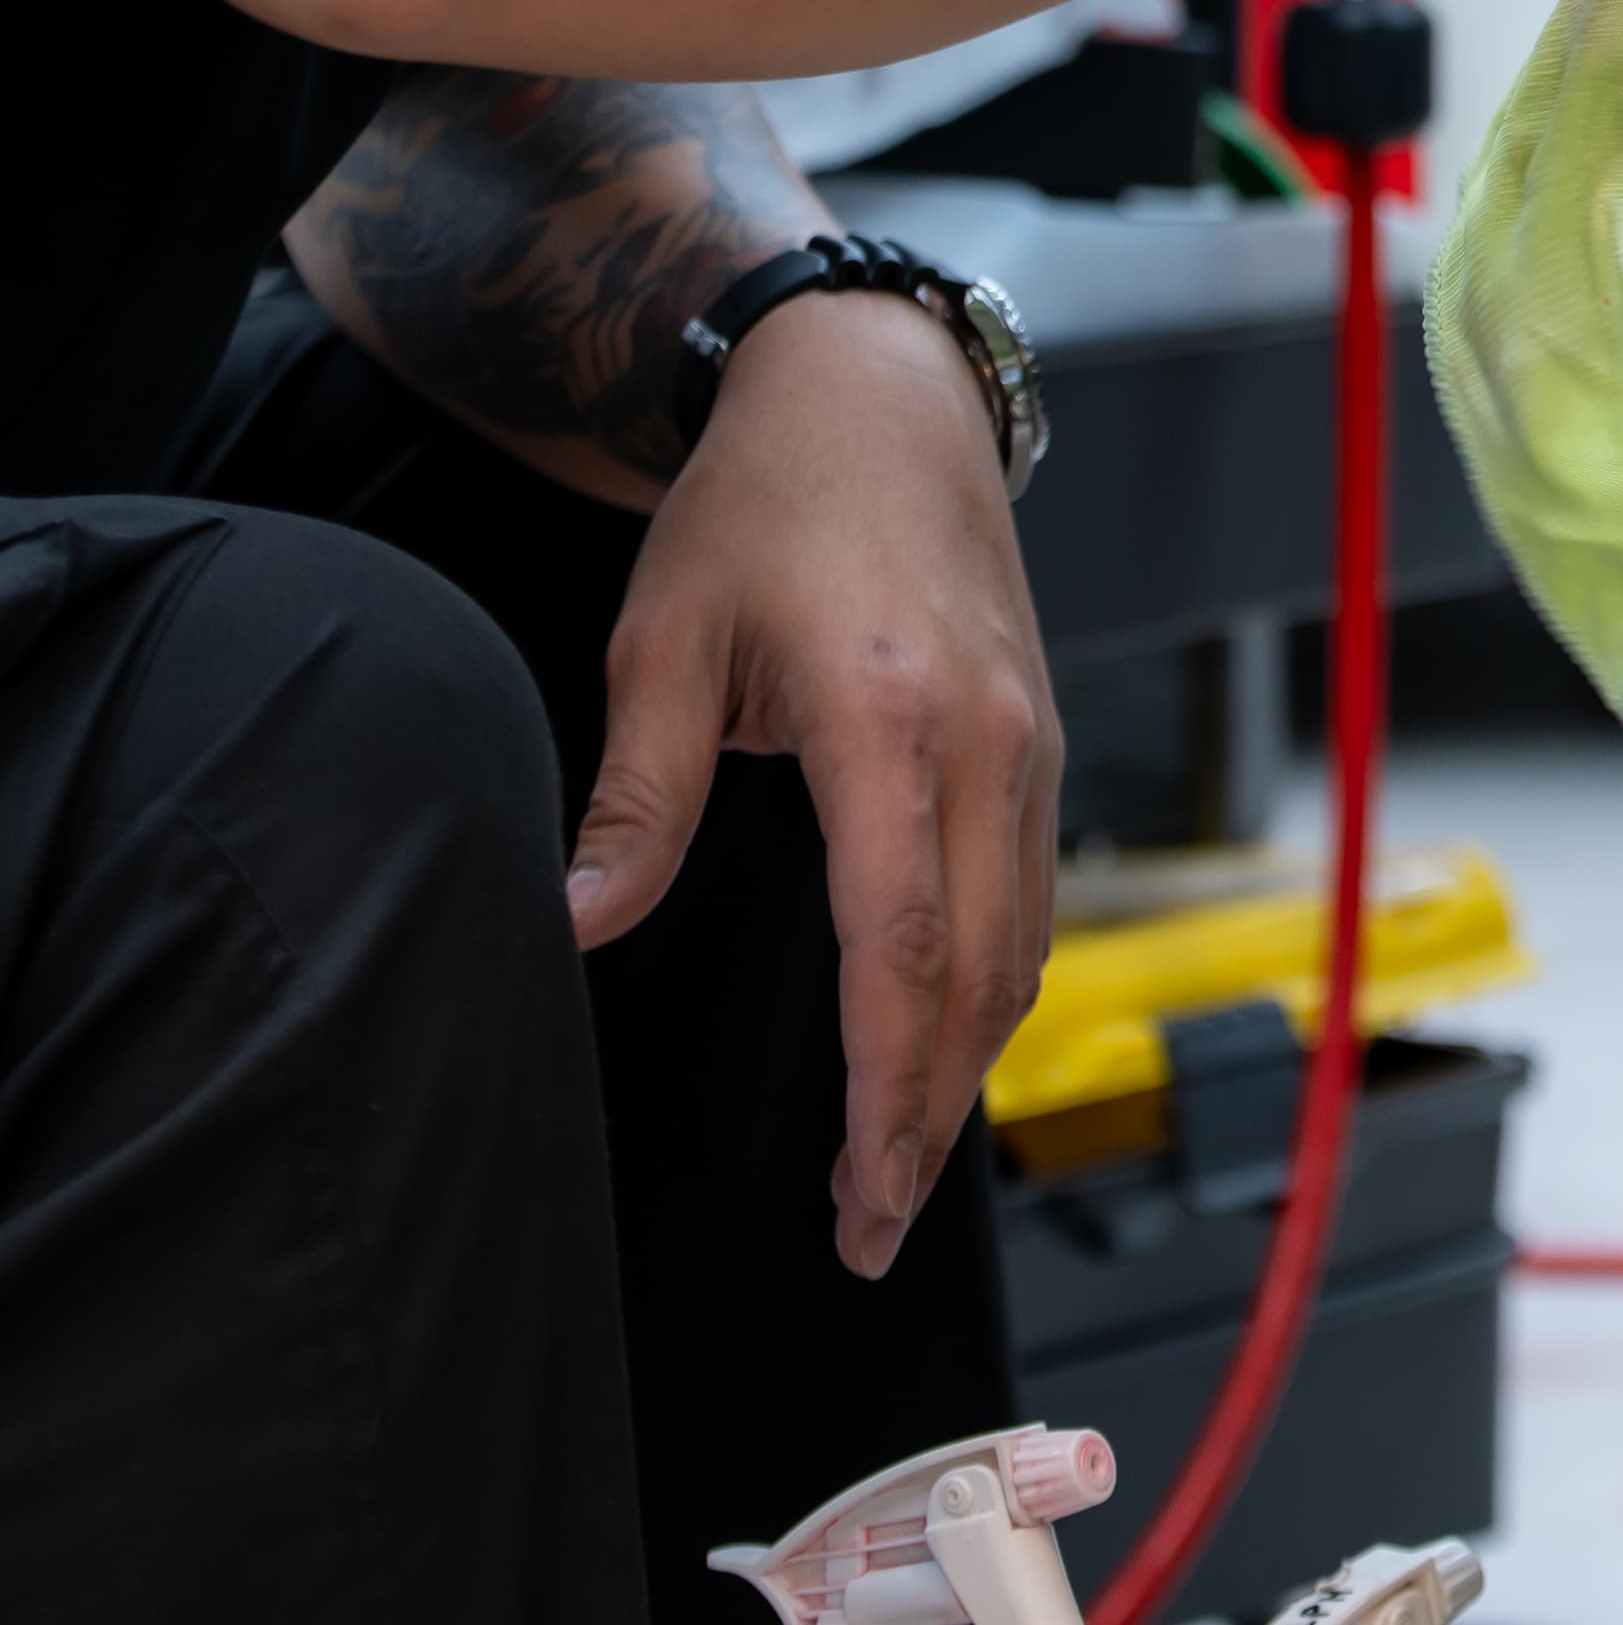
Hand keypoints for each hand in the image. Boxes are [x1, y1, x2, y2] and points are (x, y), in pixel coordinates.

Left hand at [564, 284, 1060, 1275]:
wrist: (879, 394)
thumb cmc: (766, 503)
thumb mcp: (668, 635)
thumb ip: (638, 790)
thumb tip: (580, 921)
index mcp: (889, 720)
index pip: (898, 948)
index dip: (882, 1089)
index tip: (860, 1195)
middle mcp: (986, 742)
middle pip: (976, 978)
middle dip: (928, 1120)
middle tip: (869, 1230)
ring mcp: (1030, 742)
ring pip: (1018, 948)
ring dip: (964, 1067)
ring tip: (896, 1166)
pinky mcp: (1040, 740)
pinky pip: (1030, 896)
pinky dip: (991, 988)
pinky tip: (940, 1041)